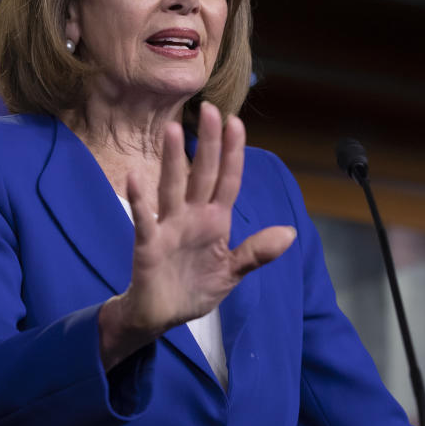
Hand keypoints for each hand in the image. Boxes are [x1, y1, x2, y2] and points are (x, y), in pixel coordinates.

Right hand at [98, 102, 296, 368]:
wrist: (162, 316)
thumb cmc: (195, 288)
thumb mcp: (232, 273)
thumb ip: (256, 252)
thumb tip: (290, 232)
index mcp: (215, 221)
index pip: (227, 180)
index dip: (233, 153)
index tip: (237, 122)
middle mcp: (191, 216)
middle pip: (201, 174)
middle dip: (207, 144)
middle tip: (209, 109)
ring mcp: (169, 227)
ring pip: (171, 187)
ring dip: (171, 160)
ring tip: (172, 130)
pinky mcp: (148, 244)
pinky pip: (144, 219)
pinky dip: (140, 200)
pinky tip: (134, 177)